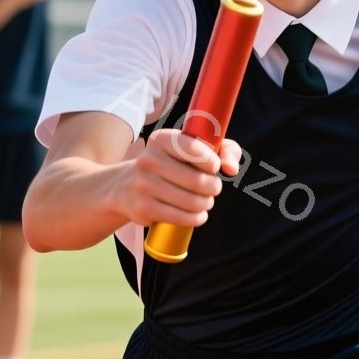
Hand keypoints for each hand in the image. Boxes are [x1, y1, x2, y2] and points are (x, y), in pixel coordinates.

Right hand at [123, 129, 242, 227]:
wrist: (126, 186)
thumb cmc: (170, 164)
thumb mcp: (192, 149)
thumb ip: (223, 150)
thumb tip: (231, 169)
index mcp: (161, 139)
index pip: (193, 149)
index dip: (212, 162)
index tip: (214, 167)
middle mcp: (149, 160)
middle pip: (198, 181)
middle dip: (213, 187)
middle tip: (212, 188)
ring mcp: (144, 185)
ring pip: (192, 202)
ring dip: (206, 204)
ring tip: (205, 201)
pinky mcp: (143, 209)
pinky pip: (182, 218)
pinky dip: (196, 218)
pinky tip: (197, 214)